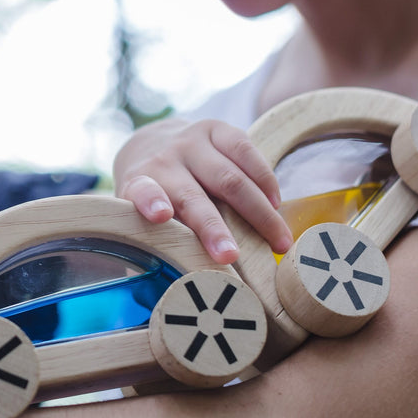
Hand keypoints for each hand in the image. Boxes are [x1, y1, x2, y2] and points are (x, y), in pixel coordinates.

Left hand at [114, 117, 292, 263]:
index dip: (150, 201)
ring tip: (278, 242)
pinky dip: (265, 180)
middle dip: (212, 228)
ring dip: (257, 212)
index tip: (160, 216)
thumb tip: (171, 289)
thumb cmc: (153, 193)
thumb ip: (153, 241)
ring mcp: (191, 141)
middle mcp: (164, 161)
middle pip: (191, 195)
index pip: (141, 191)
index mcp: (139, 183)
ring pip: (228, 177)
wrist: (152, 141)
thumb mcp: (139, 213)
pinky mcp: (216, 128)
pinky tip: (276, 204)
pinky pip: (246, 151)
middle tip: (230, 256)